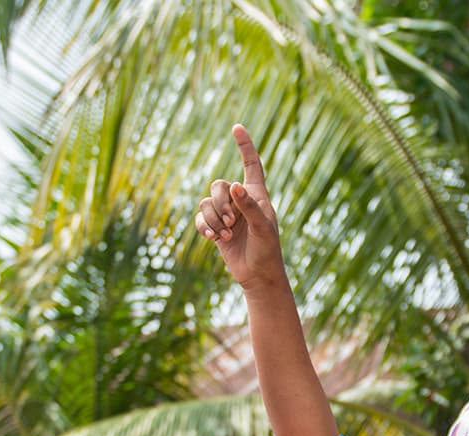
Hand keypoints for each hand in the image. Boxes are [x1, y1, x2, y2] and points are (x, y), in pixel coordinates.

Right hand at [196, 126, 285, 291]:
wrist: (258, 276)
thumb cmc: (267, 250)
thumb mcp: (262, 228)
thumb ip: (249, 206)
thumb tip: (235, 185)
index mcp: (257, 194)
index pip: (251, 164)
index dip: (245, 146)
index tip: (237, 127)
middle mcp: (240, 200)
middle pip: (219, 185)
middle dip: (221, 203)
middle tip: (232, 223)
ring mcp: (227, 214)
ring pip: (207, 202)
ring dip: (214, 218)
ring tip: (226, 235)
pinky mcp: (216, 228)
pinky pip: (201, 218)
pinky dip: (205, 227)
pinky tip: (213, 239)